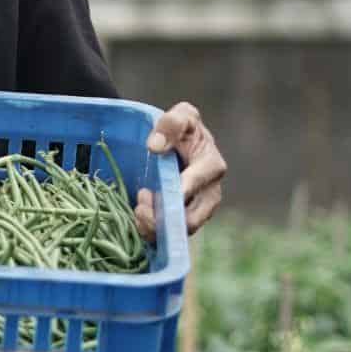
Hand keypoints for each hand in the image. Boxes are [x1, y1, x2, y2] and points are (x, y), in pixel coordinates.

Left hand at [133, 101, 225, 240]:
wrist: (179, 146)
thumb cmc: (183, 129)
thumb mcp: (181, 115)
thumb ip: (171, 123)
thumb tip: (155, 146)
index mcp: (212, 166)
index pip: (198, 184)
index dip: (177, 191)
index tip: (150, 190)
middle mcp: (210, 194)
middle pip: (191, 219)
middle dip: (162, 216)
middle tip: (141, 200)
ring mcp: (199, 212)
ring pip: (179, 231)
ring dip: (153, 226)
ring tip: (138, 208)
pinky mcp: (184, 222)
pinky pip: (169, 236)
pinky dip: (151, 232)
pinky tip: (138, 217)